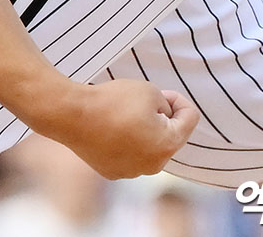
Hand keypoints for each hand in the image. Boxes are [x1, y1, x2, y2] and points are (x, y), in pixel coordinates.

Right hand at [30, 78, 198, 179]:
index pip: (190, 118)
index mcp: (167, 144)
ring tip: (121, 115)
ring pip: (148, 147)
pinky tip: (109, 129)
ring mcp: (132, 172)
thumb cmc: (112, 100)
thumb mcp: (149, 89)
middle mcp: (154, 165)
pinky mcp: (113, 172)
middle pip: (169, 136)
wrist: (72, 115)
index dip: (178, 100)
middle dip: (161, 118)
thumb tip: (163, 116)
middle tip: (139, 103)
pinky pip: (129, 155)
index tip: (160, 92)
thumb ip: (166, 103)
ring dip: (143, 131)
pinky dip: (125, 142)